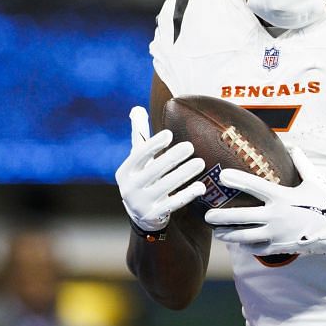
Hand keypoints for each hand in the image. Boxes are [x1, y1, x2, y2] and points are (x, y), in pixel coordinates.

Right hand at [116, 105, 205, 232]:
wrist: (141, 215)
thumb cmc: (143, 179)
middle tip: (190, 146)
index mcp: (125, 171)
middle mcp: (130, 188)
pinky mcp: (155, 216)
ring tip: (200, 162)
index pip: (139, 155)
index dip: (153, 144)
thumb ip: (138, 135)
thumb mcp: (137, 160)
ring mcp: (141, 204)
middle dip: (172, 158)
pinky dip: (187, 195)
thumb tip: (136, 109)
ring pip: (165, 187)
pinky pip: (173, 204)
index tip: (169, 134)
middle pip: (154, 171)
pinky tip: (200, 187)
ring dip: (184, 174)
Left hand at [204, 146, 325, 257]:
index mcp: (282, 197)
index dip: (237, 180)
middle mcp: (277, 217)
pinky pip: (259, 248)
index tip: (222, 175)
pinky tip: (238, 244)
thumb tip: (293, 146)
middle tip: (207, 215)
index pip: (255, 186)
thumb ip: (302, 163)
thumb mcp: (315, 181)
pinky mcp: (281, 247)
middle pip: (242, 217)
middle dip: (222, 216)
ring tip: (217, 233)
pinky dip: (247, 246)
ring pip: (246, 237)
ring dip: (229, 235)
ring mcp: (277, 234)